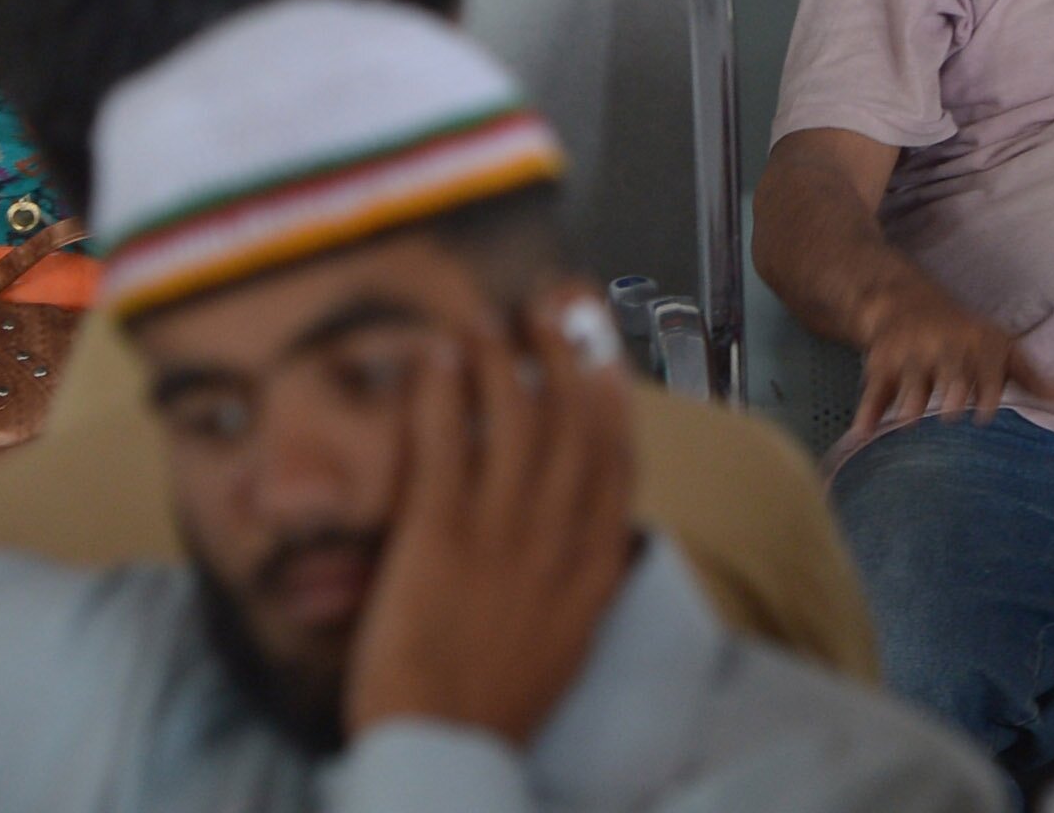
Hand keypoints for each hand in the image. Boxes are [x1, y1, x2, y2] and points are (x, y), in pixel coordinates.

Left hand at [346, 290, 637, 750]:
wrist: (444, 746)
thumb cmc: (494, 702)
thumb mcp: (568, 639)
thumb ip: (582, 578)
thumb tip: (592, 534)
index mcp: (591, 569)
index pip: (616, 461)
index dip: (613, 395)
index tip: (605, 352)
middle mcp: (555, 539)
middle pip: (571, 422)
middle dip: (564, 352)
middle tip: (549, 308)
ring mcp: (499, 533)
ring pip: (512, 417)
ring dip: (500, 356)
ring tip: (485, 320)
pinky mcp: (438, 533)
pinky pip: (445, 442)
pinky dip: (441, 390)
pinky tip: (437, 356)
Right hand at [850, 282, 1053, 436]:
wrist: (904, 301)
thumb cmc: (965, 337)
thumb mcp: (1000, 348)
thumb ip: (1032, 377)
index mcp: (977, 346)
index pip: (987, 371)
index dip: (986, 390)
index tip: (984, 414)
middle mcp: (944, 347)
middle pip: (950, 372)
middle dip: (951, 390)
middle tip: (952, 412)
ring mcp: (911, 355)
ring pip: (912, 382)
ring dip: (910, 400)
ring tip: (910, 421)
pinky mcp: (882, 363)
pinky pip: (874, 390)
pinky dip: (867, 411)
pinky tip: (862, 434)